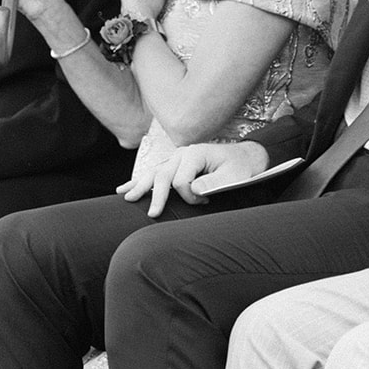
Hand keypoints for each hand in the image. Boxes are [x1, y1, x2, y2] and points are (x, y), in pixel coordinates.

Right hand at [117, 141, 268, 217]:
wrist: (244, 157)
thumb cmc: (239, 167)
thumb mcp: (233, 176)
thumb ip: (213, 182)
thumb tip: (192, 189)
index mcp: (195, 154)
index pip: (181, 180)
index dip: (190, 196)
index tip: (205, 201)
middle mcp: (181, 154)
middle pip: (162, 175)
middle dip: (156, 196)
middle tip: (152, 214)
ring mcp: (175, 158)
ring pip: (153, 173)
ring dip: (139, 186)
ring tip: (126, 197)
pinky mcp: (173, 165)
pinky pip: (154, 173)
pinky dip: (139, 181)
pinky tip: (124, 188)